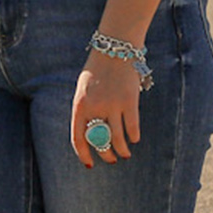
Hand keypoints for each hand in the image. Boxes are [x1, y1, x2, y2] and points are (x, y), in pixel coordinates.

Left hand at [70, 53, 141, 167]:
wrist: (114, 48)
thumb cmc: (97, 70)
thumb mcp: (84, 89)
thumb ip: (86, 110)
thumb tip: (92, 135)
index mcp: (79, 105)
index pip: (78, 138)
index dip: (84, 154)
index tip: (90, 164)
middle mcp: (95, 107)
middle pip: (99, 141)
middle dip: (106, 154)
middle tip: (111, 159)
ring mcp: (112, 105)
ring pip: (118, 138)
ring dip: (122, 150)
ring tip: (125, 154)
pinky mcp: (129, 101)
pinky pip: (132, 126)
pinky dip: (133, 136)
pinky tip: (134, 139)